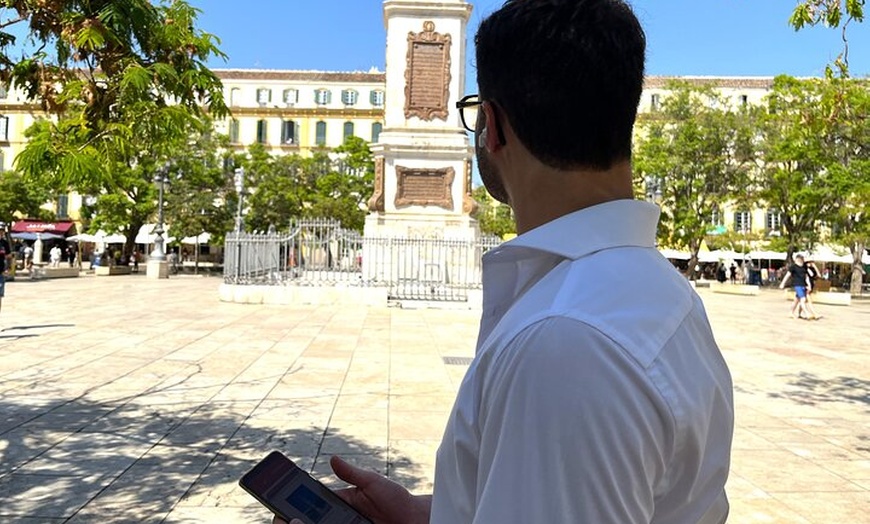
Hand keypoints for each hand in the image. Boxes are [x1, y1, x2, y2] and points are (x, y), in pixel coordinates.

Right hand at [271, 456, 430, 523]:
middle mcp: (337, 520)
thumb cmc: (397, 500)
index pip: (309, 506)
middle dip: (294, 521)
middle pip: (308, 522)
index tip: (280, 510)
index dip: (291, 507)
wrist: (414, 520)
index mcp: (339, 504)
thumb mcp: (373, 483)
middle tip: (285, 520)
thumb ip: (351, 473)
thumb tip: (334, 459)